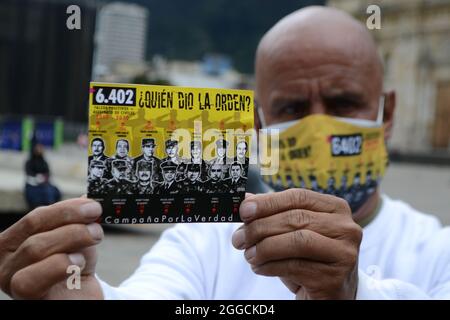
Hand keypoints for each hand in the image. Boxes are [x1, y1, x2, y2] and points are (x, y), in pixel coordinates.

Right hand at [0, 198, 103, 298]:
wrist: (80, 298)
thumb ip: (78, 220)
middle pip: (34, 228)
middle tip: (97, 228)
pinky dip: (61, 265)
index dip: (66, 209)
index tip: (93, 207)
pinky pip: (32, 279)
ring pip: (35, 247)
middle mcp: (6, 260)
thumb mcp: (78, 240)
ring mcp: (11, 281)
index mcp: (14, 240)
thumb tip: (89, 199)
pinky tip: (78, 264)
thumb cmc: (75, 267)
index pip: (35, 217)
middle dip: (72, 223)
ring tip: (92, 243)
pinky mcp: (24, 298)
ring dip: (72, 239)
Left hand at [232, 189, 361, 299]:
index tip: (244, 210)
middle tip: (238, 238)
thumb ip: (273, 214)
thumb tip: (246, 200)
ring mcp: (344, 253)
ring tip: (249, 254)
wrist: (329, 294)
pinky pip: (295, 267)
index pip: (298, 197)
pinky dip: (270, 266)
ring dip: (264, 247)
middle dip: (260, 227)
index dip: (269, 202)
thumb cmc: (309, 259)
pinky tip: (259, 267)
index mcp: (336, 208)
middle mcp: (346, 228)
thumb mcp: (292, 233)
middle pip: (296, 219)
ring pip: (297, 241)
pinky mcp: (334, 278)